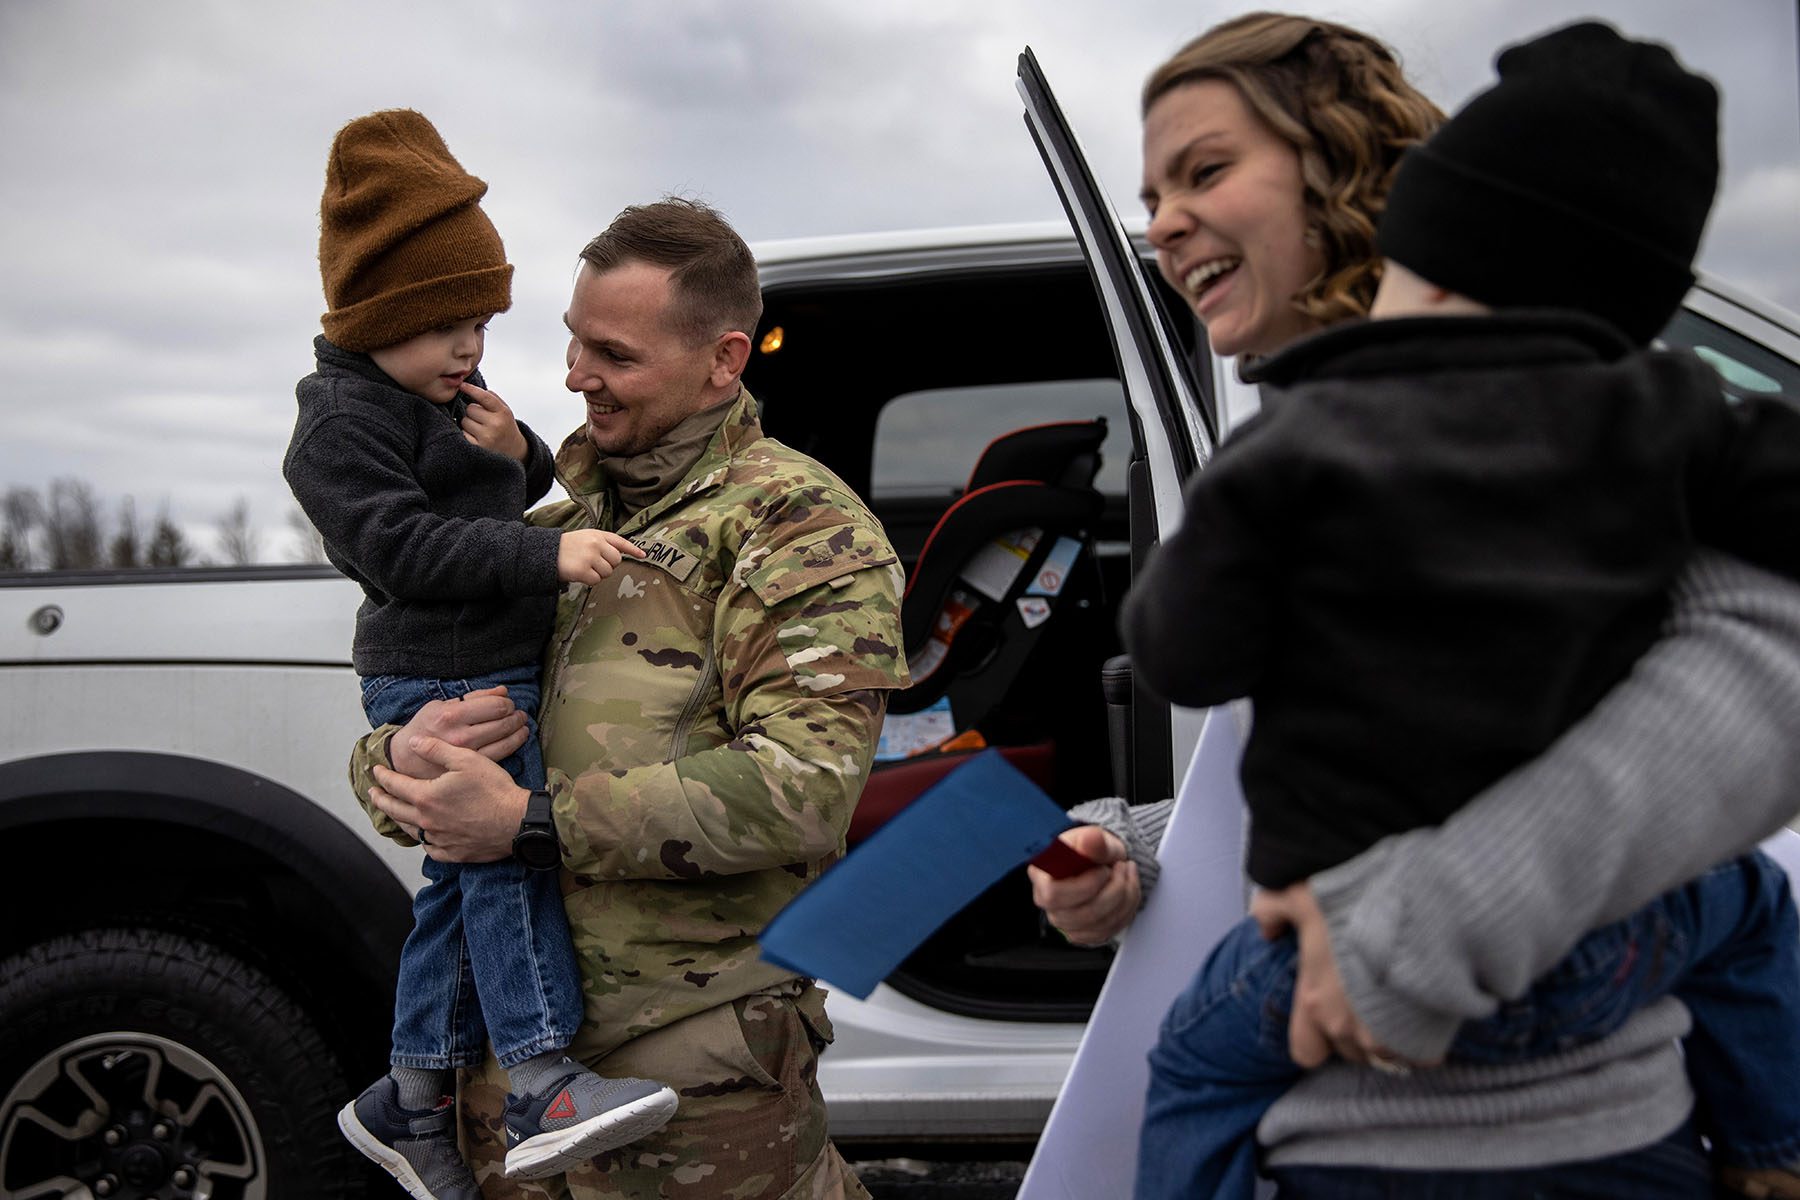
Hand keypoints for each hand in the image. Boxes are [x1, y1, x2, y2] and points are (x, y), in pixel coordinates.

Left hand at [371, 735, 529, 862]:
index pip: (394, 785)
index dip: (382, 776)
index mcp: (426, 797)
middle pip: (395, 810)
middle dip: (381, 799)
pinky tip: (424, 836)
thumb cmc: (494, 789)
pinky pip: (430, 848)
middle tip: (372, 793)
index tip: (376, 770)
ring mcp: (439, 840)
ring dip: (398, 819)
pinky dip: (423, 840)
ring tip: (394, 812)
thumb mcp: (465, 759)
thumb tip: (412, 742)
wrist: (517, 822)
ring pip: (410, 830)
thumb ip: (435, 749)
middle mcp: (427, 821)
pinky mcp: (453, 853)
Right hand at [387, 685, 530, 778]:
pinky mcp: (471, 768)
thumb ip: (474, 697)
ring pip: (506, 739)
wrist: (406, 759)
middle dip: (515, 715)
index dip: (506, 702)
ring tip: (521, 724)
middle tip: (517, 713)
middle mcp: (460, 736)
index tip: (507, 702)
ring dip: (519, 729)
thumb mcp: (440, 705)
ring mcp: (467, 754)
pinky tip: (517, 737)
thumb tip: (503, 691)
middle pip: (503, 721)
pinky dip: (514, 743)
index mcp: (451, 715)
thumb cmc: (424, 728)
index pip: (494, 706)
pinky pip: (502, 754)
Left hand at [459, 382, 528, 461]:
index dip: (471, 389)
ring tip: (480, 430)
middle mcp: (496, 425)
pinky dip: (466, 434)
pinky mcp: (477, 447)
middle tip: (482, 420)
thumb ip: (492, 398)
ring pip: (464, 421)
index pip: (484, 396)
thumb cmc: (505, 428)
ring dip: (469, 424)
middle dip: (473, 412)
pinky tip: (476, 438)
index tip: (462, 385)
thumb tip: (471, 388)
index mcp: (503, 413)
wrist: (514, 451)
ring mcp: (486, 437)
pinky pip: (462, 433)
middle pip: (470, 408)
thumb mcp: (505, 411)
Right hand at [557, 529, 647, 584]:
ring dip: (597, 574)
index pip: (620, 542)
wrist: (545, 552)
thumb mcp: (585, 537)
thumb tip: (619, 556)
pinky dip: (589, 580)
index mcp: (598, 535)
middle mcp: (596, 544)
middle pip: (616, 561)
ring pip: (607, 572)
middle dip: (608, 565)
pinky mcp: (583, 570)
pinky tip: (579, 573)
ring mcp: (590, 556)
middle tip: (593, 564)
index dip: (633, 549)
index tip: (644, 555)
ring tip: (584, 567)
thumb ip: (602, 543)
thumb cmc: (566, 547)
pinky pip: (596, 580)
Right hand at [1028, 826, 1138, 944]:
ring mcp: (1064, 920)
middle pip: (1081, 914)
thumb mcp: (1096, 839)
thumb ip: (1094, 841)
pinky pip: (1109, 930)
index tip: (1103, 869)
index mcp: (1042, 875)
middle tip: (1120, 868)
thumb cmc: (1092, 850)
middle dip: (1113, 890)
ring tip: (1126, 874)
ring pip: (1099, 924)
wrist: (1101, 862)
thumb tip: (1090, 839)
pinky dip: (1126, 910)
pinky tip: (1127, 892)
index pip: (1053, 893)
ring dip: (1125, 898)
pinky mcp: (1081, 933)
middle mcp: (1048, 902)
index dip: (1085, 885)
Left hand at [1250, 883, 1424, 1070]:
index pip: (1305, 1052)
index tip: (1328, 1016)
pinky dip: (1420, 1038)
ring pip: (1384, 1054)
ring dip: (1387, 1036)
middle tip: (1367, 996)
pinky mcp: (1425, 1040)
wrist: (1422, 912)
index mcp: (1315, 1002)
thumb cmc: (1358, 904)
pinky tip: (1423, 1010)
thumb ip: (1272, 910)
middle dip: (1355, 1030)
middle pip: (1348, 1050)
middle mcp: (1348, 1028)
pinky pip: (1420, 1056)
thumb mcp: (1302, 895)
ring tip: (1396, 1003)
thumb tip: (1266, 929)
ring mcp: (1388, 1039)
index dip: (1315, 1039)